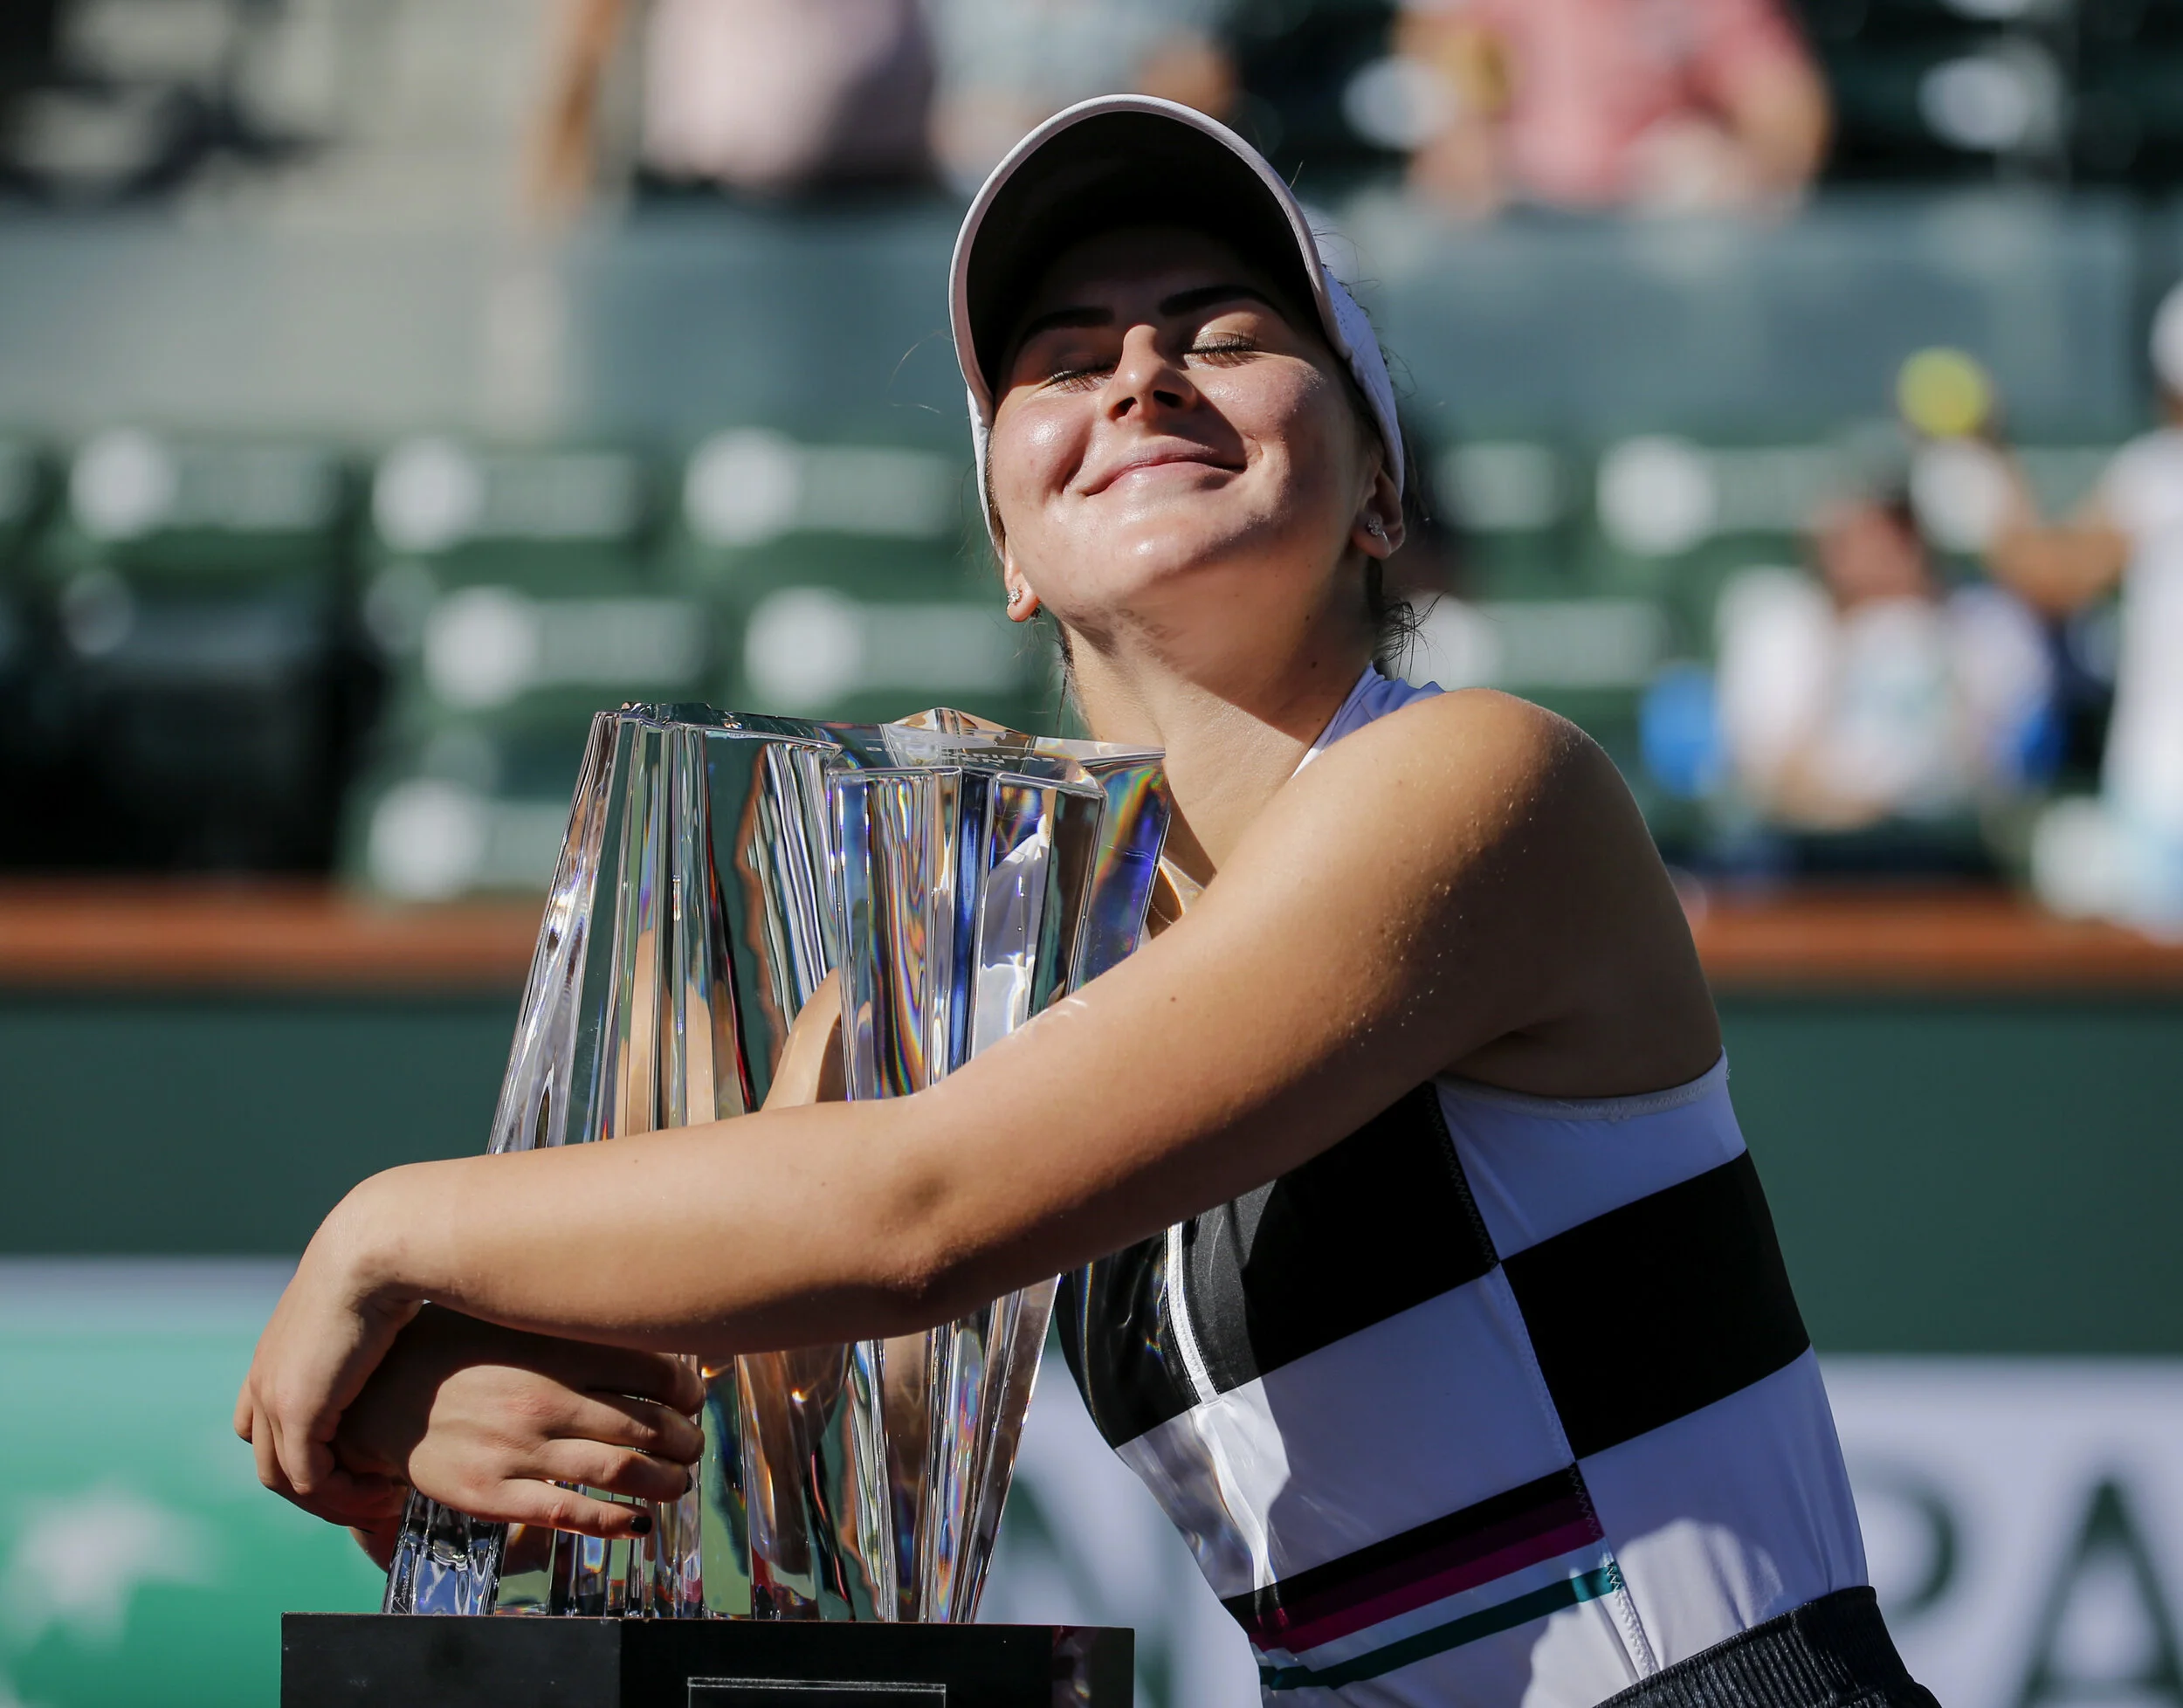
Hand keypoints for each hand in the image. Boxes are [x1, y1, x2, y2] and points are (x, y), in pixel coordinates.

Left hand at [234, 1181, 424, 1525]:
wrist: (377, 1246)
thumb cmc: (394, 1259)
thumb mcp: (375, 1296)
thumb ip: (376, 1323)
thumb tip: (412, 1323)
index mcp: (279, 1353)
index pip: (267, 1424)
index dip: (310, 1451)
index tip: (363, 1460)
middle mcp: (265, 1379)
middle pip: (272, 1460)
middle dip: (322, 1487)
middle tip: (372, 1495)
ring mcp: (273, 1397)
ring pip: (286, 1479)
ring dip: (334, 1499)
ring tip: (382, 1501)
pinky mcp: (296, 1411)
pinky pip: (310, 1480)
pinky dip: (344, 1496)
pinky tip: (385, 1491)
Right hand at [333, 1305, 704, 1541]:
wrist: (377, 1394)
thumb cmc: (456, 1351)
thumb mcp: (518, 1322)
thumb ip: (576, 1332)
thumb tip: (647, 1338)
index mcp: (556, 1350)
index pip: (655, 1372)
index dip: (688, 1392)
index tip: (694, 1400)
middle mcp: (543, 1399)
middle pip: (647, 1426)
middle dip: (684, 1442)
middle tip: (692, 1446)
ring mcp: (517, 1450)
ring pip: (619, 1473)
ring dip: (664, 1483)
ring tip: (677, 1483)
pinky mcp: (491, 1494)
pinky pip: (570, 1514)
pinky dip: (616, 1522)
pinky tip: (638, 1523)